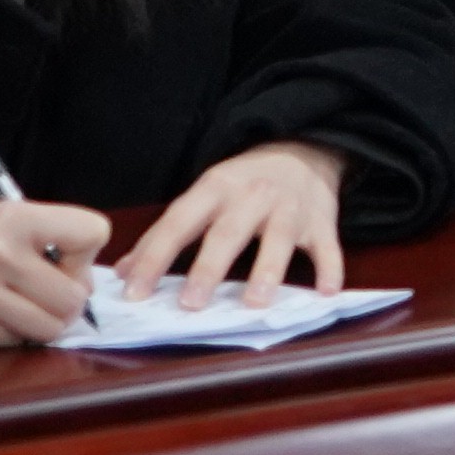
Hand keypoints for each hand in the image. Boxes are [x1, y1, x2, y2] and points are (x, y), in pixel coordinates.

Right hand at [0, 197, 111, 347]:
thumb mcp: (0, 218)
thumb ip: (47, 239)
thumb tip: (87, 282)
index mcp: (15, 218)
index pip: (92, 233)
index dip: (86, 256)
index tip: (66, 263)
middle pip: (75, 297)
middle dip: (68, 303)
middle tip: (46, 296)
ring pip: (50, 328)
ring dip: (42, 324)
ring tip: (21, 309)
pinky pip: (13, 344)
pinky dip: (10, 336)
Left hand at [115, 139, 349, 302]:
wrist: (302, 149)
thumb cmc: (243, 183)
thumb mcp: (203, 196)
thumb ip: (165, 235)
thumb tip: (124, 274)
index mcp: (215, 188)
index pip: (178, 223)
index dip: (155, 257)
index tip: (134, 291)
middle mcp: (252, 195)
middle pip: (228, 233)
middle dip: (208, 269)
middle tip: (190, 305)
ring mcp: (290, 208)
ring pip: (278, 240)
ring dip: (267, 271)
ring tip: (255, 304)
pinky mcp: (322, 221)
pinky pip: (327, 247)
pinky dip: (329, 270)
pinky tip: (325, 293)